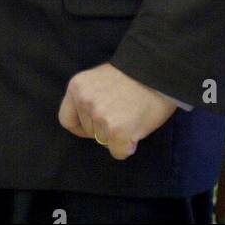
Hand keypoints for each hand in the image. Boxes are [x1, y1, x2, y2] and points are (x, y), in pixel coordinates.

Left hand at [58, 62, 176, 159]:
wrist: (157, 72)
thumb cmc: (133, 75)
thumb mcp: (98, 80)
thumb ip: (89, 97)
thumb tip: (90, 121)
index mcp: (77, 87)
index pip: (67, 120)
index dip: (81, 127)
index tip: (95, 126)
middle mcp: (84, 101)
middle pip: (89, 132)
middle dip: (104, 129)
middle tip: (122, 114)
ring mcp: (100, 117)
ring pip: (104, 142)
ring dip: (117, 136)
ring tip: (131, 117)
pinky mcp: (117, 131)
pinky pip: (118, 152)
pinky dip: (128, 146)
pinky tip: (136, 130)